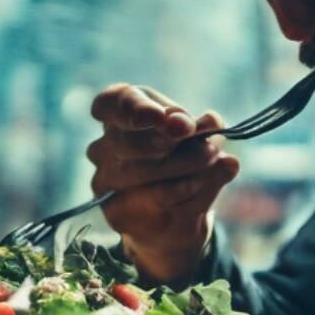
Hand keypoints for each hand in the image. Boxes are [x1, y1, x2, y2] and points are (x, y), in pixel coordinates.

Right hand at [86, 83, 239, 284]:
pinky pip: (151, 200)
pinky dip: (181, 191)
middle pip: (129, 141)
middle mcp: (103, 146)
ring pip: (141, 172)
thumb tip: (210, 124)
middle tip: (206, 146)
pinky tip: (196, 185)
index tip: (160, 117)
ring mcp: (105, 181)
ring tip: (211, 162)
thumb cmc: (183, 157)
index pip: (110, 103)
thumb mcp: (198, 137)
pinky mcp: (115, 211)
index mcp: (118, 113)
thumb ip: (203, 127)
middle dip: (170, 142)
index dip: (132, 109)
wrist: (177, 211)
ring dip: (185, 167)